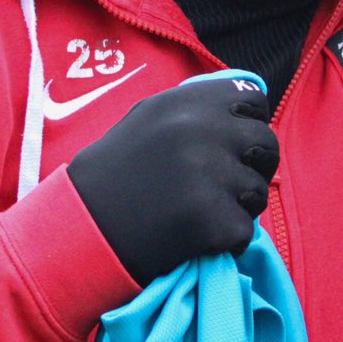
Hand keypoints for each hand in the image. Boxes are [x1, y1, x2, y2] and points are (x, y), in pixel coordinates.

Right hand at [67, 75, 278, 286]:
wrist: (76, 232)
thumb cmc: (111, 177)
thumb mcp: (147, 121)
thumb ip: (196, 109)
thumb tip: (251, 100)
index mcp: (185, 102)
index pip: (253, 100)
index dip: (250, 124)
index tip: (235, 146)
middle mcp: (200, 130)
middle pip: (266, 143)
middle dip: (254, 167)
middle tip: (226, 188)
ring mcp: (207, 175)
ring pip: (258, 191)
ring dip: (239, 207)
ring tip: (199, 214)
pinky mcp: (210, 219)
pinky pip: (245, 231)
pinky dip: (226, 241)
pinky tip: (194, 240)